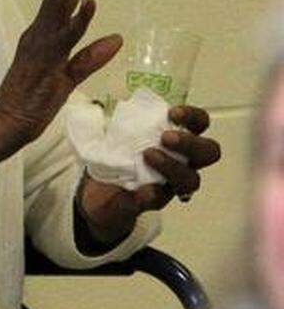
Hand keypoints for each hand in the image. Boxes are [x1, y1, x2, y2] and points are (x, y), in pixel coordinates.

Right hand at [0, 0, 121, 150]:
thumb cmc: (31, 104)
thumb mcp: (68, 78)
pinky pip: (64, 40)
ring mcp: (42, 44)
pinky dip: (77, 20)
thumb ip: (90, 57)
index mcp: (46, 31)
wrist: (4, 126)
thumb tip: (117, 38)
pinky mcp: (46, 64)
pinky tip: (89, 1)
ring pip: (62, 0)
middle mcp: (42, 30)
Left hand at [77, 105, 222, 243]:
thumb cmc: (116, 155)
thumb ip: (126, 122)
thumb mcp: (119, 134)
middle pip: (208, 152)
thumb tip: (122, 107)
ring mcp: (170, 184)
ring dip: (173, 166)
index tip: (172, 113)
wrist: (99, 190)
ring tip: (148, 155)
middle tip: (165, 137)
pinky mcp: (152, 201)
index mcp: (177, 140)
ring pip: (190, 179)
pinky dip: (151, 194)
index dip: (192, 116)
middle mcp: (182, 162)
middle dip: (191, 143)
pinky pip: (159, 200)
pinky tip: (143, 190)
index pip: (199, 123)